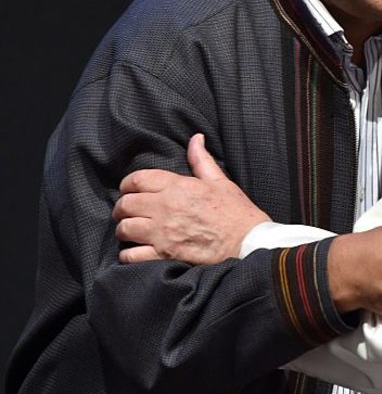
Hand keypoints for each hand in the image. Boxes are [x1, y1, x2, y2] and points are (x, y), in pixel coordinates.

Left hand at [113, 134, 270, 263]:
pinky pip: (131, 255)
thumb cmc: (236, 211)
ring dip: (124, 229)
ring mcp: (162, 233)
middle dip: (122, 208)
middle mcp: (165, 208)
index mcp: (178, 187)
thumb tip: (196, 139)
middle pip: (126, 204)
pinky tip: (134, 251)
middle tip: (127, 212)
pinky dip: (128, 254)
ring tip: (130, 231)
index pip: (137, 179)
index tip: (129, 189)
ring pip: (124, 229)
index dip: (128, 184)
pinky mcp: (164, 254)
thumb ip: (202, 160)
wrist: (247, 242)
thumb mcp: (220, 181)